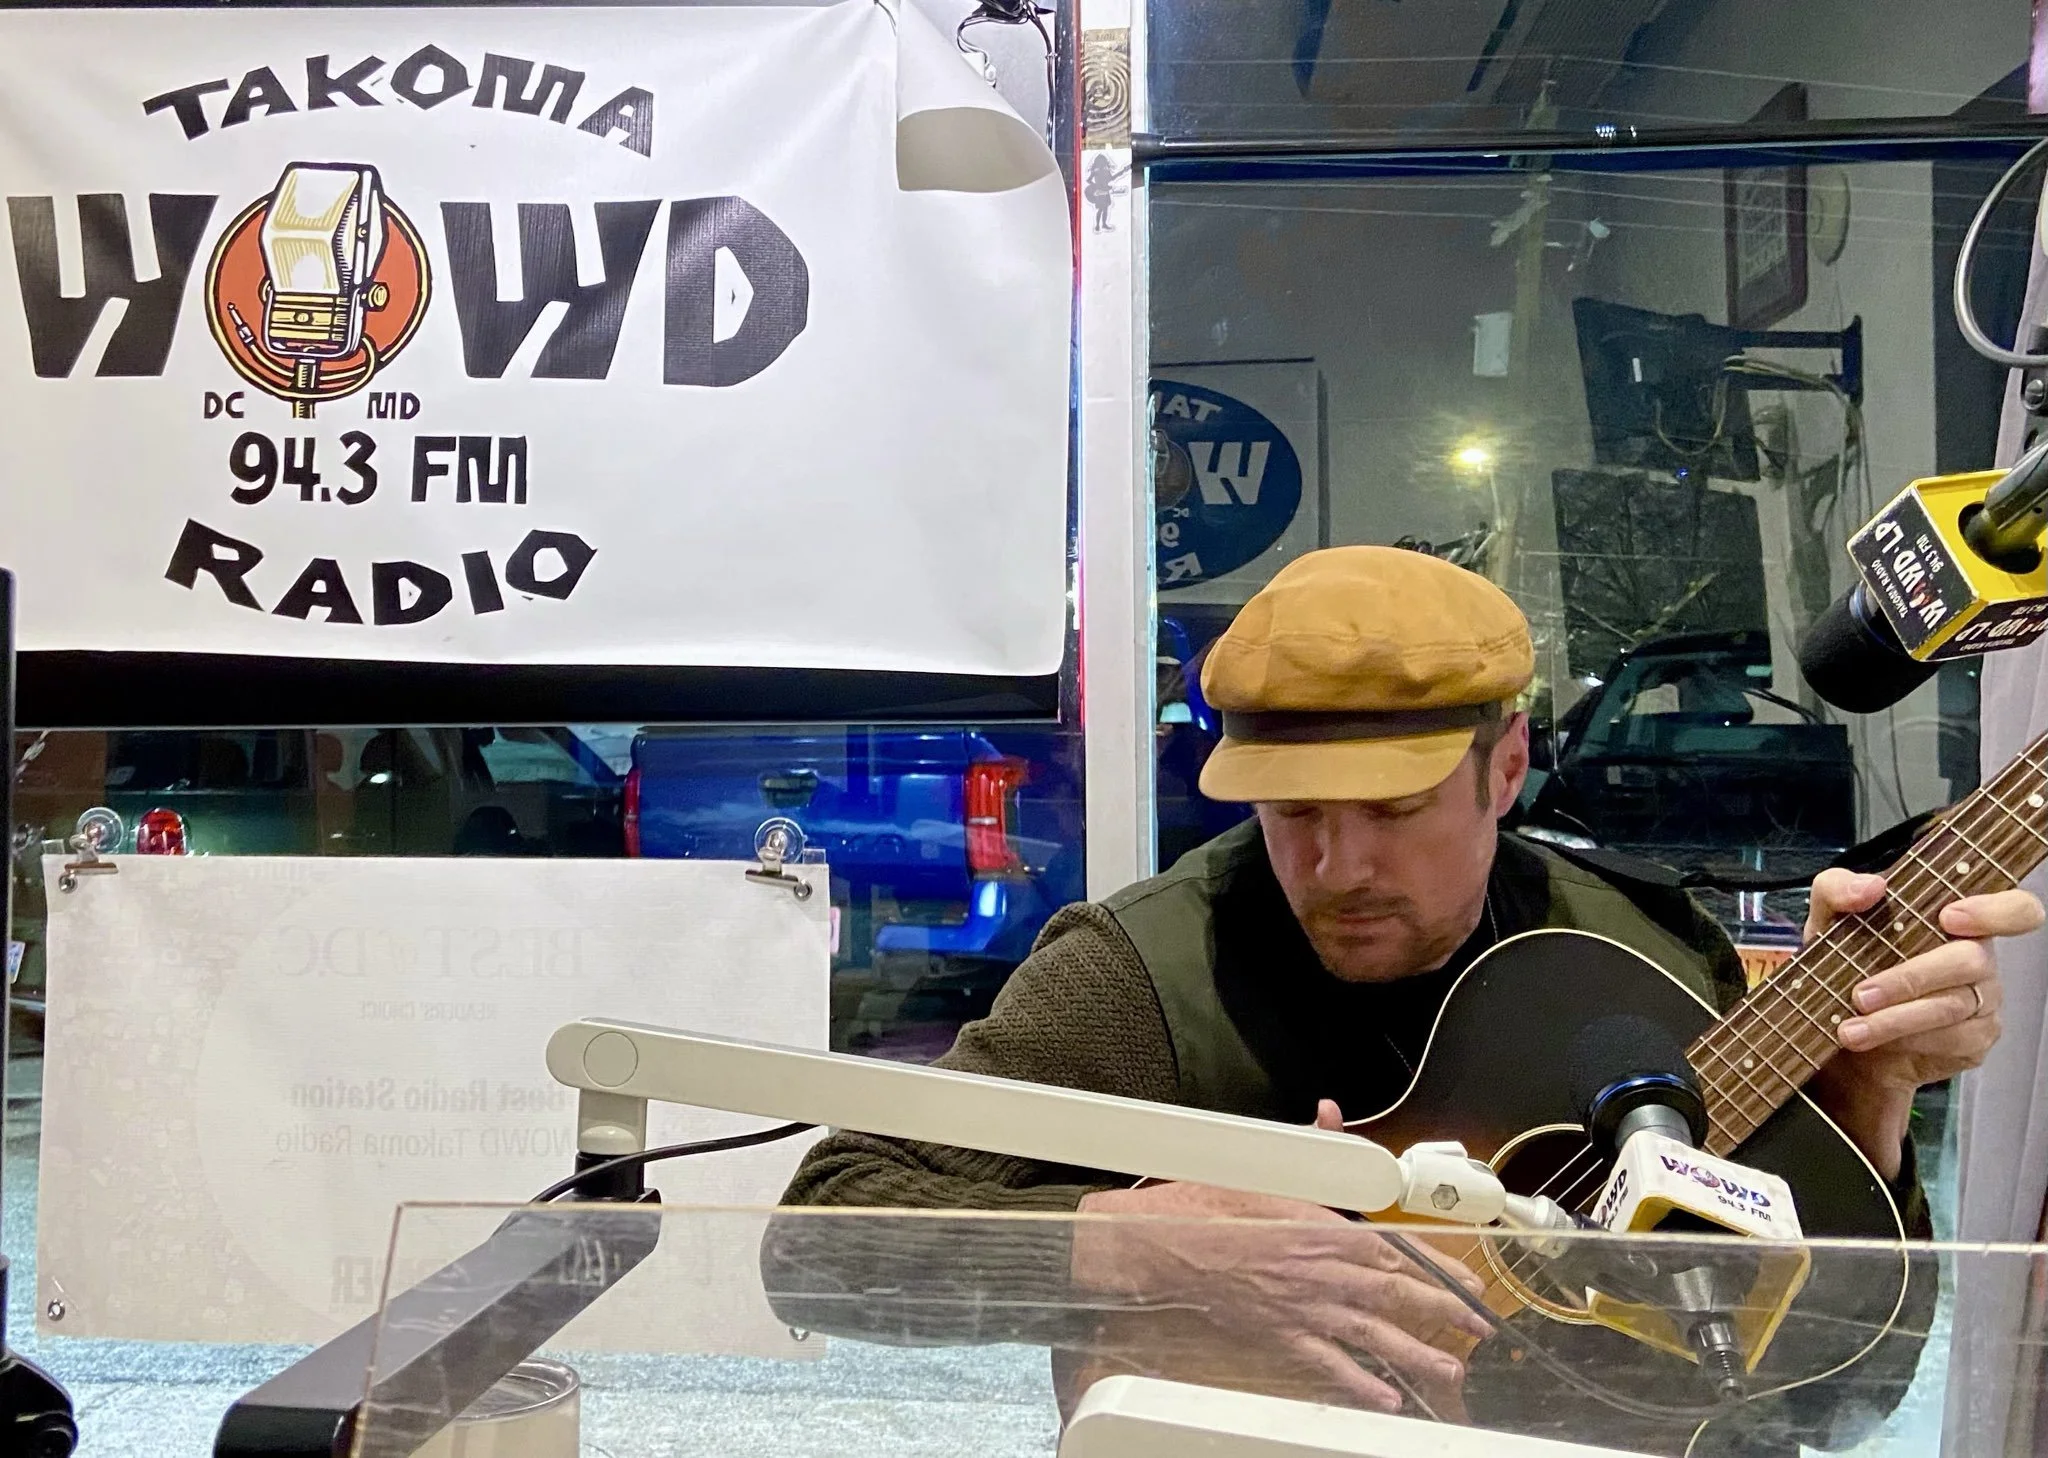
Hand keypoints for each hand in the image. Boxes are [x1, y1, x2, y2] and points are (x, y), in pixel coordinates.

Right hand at [1070, 1100, 1490, 1414]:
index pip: (1394, 1245)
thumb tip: (1330, 1116)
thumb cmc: (1201, 1206)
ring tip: (1450, 1368)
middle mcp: (1319, 1269)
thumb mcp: (1257, 1166)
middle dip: (1443, 1310)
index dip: (1436, 1263)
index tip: (1465, 1275)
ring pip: (1372, 1334)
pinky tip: (1385, 1396)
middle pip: (1395, 1293)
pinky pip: (1328, 1363)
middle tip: (1479, 1325)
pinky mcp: (1278, 1333)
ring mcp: (1301, 1307)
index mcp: (1319, 1225)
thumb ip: (1306, 1147)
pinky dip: (1359, 1383)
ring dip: (1416, 1353)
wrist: (1156, 1247)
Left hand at [1801, 869, 2040, 1179]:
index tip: (1950, 917)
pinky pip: (1953, 1042)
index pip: (2013, 908)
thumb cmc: (1846, 961)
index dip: (1996, 911)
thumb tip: (1870, 886)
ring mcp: (1983, 1001)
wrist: (1838, 1026)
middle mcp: (1979, 957)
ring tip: (1850, 1029)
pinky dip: (1908, 1042)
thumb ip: (1838, 889)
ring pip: (1953, 1007)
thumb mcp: (1827, 919)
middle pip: (1969, 961)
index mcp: (1958, 918)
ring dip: (1897, 1020)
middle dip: (1910, 979)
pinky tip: (1877, 1043)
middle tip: (1861, 995)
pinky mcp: (1975, 1040)